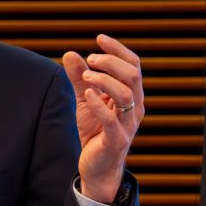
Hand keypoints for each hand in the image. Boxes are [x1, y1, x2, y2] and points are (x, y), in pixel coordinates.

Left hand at [62, 34, 144, 202]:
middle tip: (90, 60)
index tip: (99, 38)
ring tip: (85, 76)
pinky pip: (112, 120)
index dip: (118, 49)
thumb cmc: (95, 132)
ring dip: (104, 80)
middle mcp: (135, 108)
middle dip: (111, 62)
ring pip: (126, 94)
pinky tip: (87, 94)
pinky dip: (99, 104)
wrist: (96, 167)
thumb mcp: (85, 101)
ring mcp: (128, 124)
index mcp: (131, 95)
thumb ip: (79, 79)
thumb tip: (70, 53)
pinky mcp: (116, 141)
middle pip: (133, 75)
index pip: (133, 65)